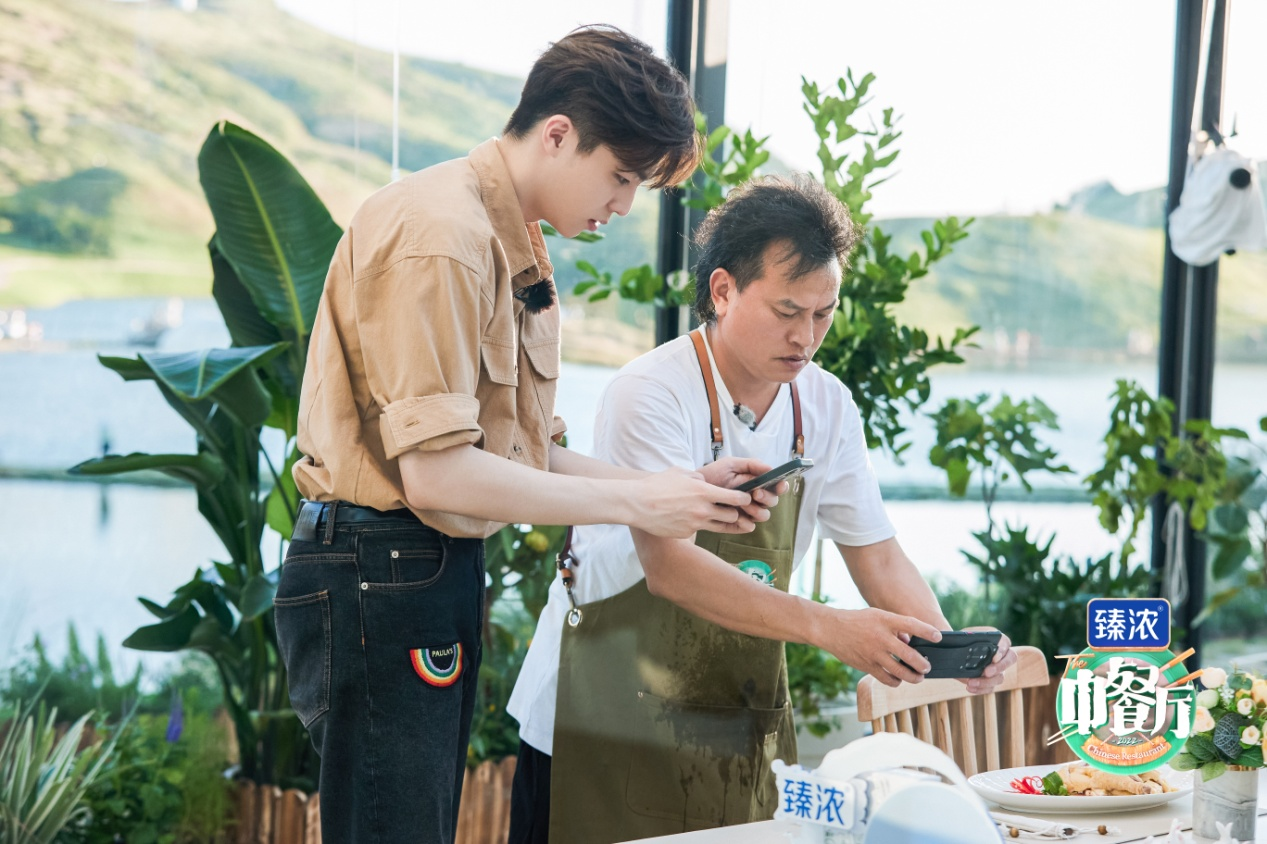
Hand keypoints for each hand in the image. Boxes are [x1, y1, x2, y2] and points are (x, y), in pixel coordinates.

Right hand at [631, 467, 755, 538]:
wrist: (637, 504)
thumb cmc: (656, 485)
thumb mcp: (679, 472)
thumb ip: (697, 476)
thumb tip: (705, 481)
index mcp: (704, 492)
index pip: (736, 498)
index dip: (744, 498)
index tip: (744, 497)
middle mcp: (703, 510)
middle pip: (733, 516)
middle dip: (735, 512)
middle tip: (731, 508)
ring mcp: (695, 524)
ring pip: (720, 526)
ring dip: (722, 521)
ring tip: (716, 515)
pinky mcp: (686, 534)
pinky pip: (699, 530)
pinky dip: (699, 525)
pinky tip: (688, 519)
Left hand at [696, 456, 784, 524]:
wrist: (693, 491)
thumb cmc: (713, 475)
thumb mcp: (730, 465)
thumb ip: (751, 464)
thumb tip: (771, 468)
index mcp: (757, 483)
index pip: (777, 487)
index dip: (781, 486)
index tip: (778, 484)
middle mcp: (755, 498)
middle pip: (773, 502)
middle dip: (767, 497)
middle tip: (755, 492)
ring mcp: (747, 512)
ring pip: (763, 515)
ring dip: (757, 509)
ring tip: (743, 503)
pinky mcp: (738, 523)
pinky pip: (749, 527)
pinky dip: (746, 522)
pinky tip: (738, 517)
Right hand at [819, 608, 943, 687]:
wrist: (831, 629)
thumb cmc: (857, 621)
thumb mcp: (877, 615)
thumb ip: (896, 627)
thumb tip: (910, 642)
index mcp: (885, 620)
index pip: (912, 625)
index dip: (928, 632)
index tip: (938, 638)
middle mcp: (881, 637)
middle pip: (910, 655)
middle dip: (924, 664)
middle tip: (927, 667)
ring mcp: (874, 653)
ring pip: (901, 672)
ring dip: (913, 677)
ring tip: (918, 677)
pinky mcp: (867, 666)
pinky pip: (887, 679)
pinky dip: (896, 681)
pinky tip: (898, 679)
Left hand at [957, 627, 1014, 694]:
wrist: (955, 653)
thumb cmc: (960, 641)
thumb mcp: (961, 638)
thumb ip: (963, 638)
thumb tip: (955, 640)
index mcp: (996, 639)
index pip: (1005, 642)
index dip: (1002, 649)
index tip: (994, 657)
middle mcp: (1001, 654)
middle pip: (1010, 660)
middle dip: (999, 667)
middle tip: (987, 672)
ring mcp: (998, 669)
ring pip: (1000, 677)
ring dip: (986, 682)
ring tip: (970, 682)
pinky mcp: (991, 681)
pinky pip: (990, 688)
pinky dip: (980, 689)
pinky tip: (970, 688)